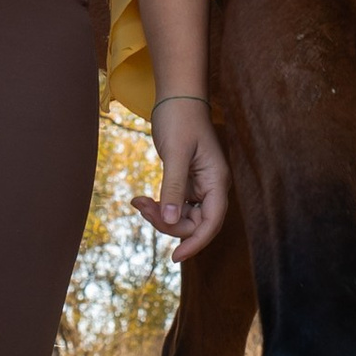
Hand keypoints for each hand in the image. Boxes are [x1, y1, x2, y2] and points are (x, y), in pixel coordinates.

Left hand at [134, 100, 230, 259]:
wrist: (177, 97)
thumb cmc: (179, 119)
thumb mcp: (174, 153)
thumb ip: (174, 188)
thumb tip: (172, 221)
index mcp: (217, 181)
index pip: (211, 222)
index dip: (195, 243)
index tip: (175, 258)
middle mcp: (212, 187)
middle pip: (195, 224)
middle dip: (168, 223)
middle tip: (142, 207)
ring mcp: (200, 186)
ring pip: (183, 217)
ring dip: (160, 216)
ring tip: (138, 202)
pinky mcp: (188, 183)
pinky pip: (176, 206)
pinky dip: (159, 206)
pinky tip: (141, 200)